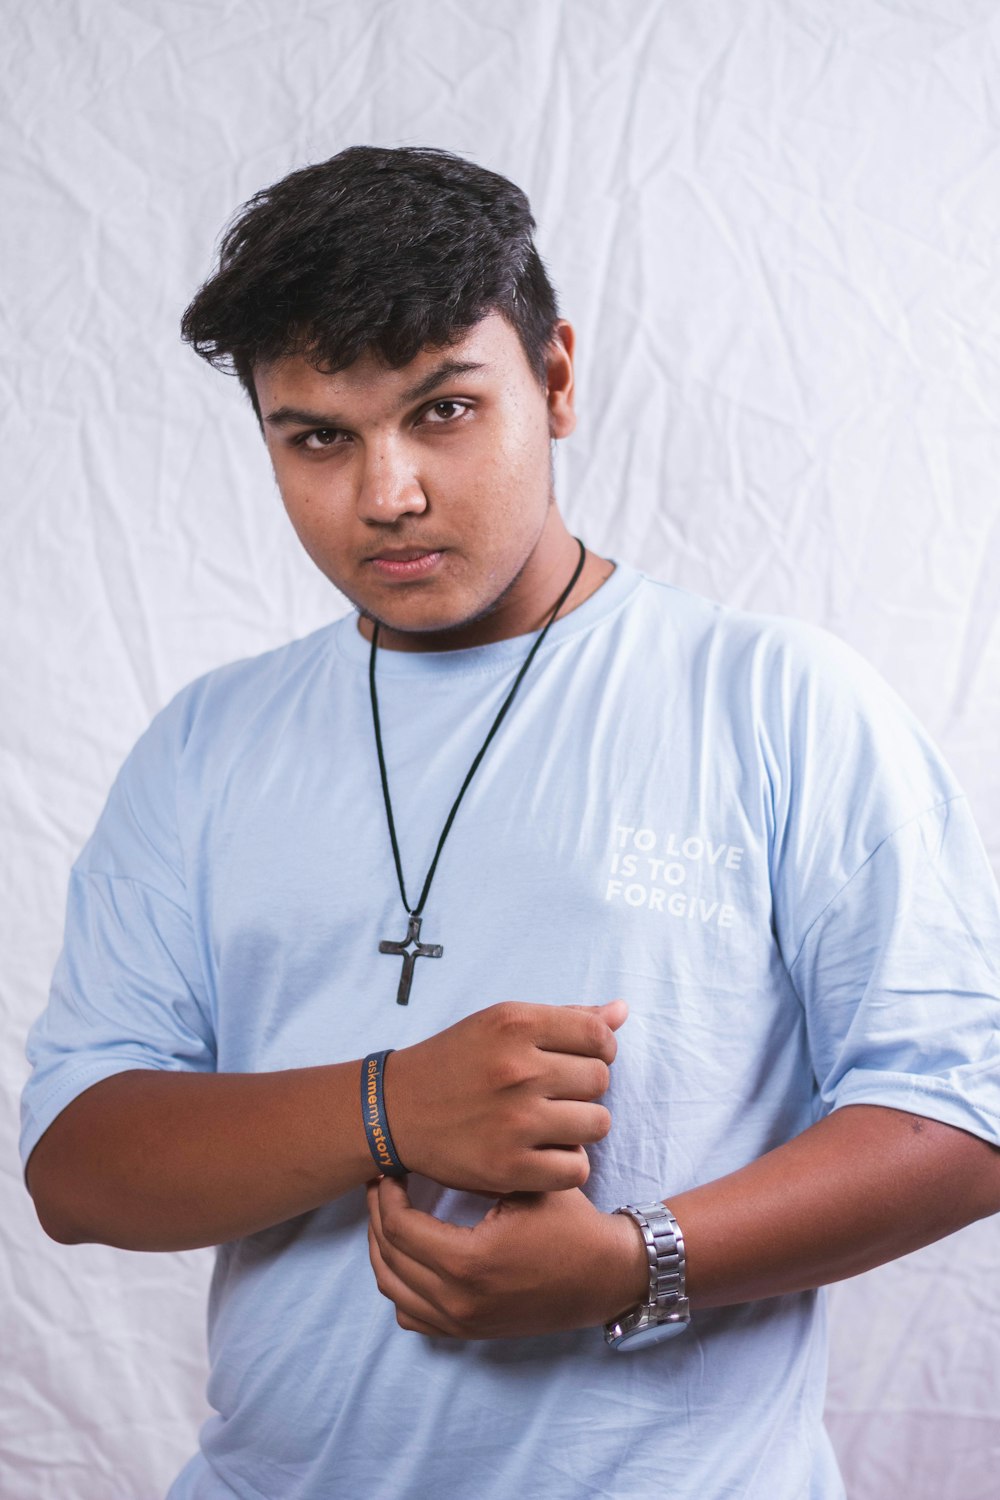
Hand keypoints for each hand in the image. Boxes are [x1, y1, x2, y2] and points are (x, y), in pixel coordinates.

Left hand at [366, 1175, 647, 1339]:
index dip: (386, 1194)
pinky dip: (399, 1286)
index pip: (399, 1227)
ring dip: (382, 1249)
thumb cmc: (570, 1222)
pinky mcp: (469, 1332)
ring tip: (388, 1213)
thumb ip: (479, 1168)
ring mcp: (462, 1323)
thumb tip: (430, 1142)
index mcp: (469, 1262)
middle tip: (381, 1185)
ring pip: (392, 1288)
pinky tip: (407, 1254)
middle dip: (376, 1216)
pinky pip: (410, 1315)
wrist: (605, 1275)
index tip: (391, 1169)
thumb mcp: (527, 1183)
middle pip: (388, 1257)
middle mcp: (458, 1300)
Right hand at [385, 1000, 626, 1193]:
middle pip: (601, 1080)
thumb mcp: (502, 1024)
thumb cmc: (456, 1061)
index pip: (600, 1037)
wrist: (395, 1110)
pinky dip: (567, 1164)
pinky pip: (577, 1169)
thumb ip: (565, 1018)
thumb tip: (623, 1011)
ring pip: (598, 1124)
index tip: (578, 1061)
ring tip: (552, 1122)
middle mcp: (517, 1069)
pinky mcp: (508, 1167)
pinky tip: (544, 1152)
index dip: (600, 1051)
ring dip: (580, 1126)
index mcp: (515, 1024)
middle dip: (585, 1087)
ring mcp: (514, 1121)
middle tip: (555, 1093)